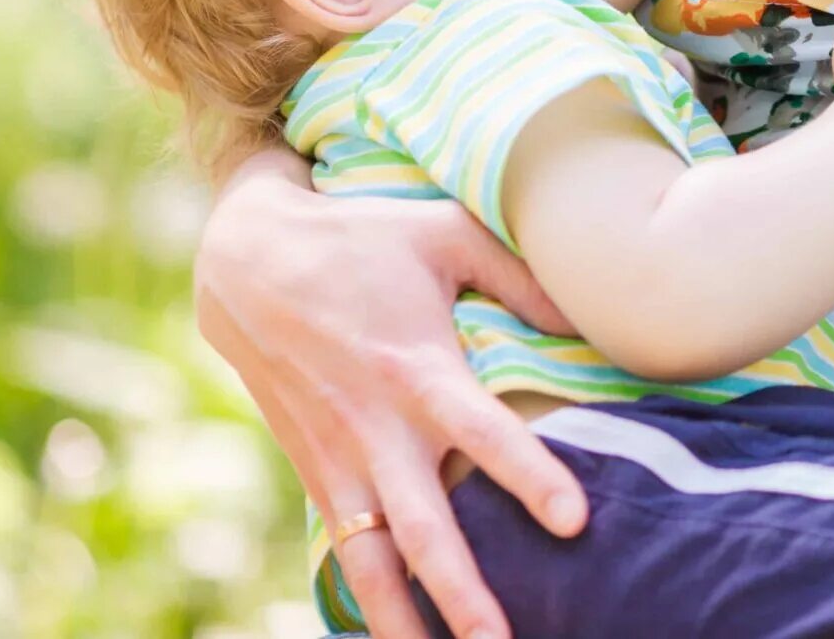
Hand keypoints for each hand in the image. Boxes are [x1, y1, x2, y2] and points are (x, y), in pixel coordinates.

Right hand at [194, 153, 588, 638]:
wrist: (246, 263)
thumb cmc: (363, 240)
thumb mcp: (445, 234)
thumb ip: (520, 276)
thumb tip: (588, 312)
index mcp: (418, 369)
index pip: (482, 433)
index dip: (529, 476)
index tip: (573, 521)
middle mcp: (377, 429)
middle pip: (424, 527)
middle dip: (464, 593)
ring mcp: (341, 460)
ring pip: (375, 563)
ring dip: (408, 622)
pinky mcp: (317, 475)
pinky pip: (346, 553)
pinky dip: (369, 603)